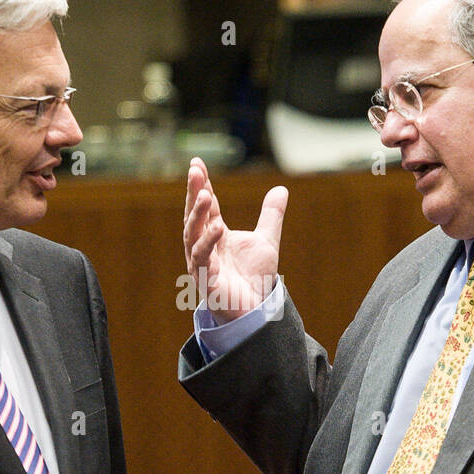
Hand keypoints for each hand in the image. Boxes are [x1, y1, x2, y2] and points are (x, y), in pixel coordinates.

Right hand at [183, 157, 287, 322]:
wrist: (256, 310)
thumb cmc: (255, 278)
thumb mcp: (267, 241)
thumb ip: (271, 216)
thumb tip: (281, 189)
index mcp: (215, 234)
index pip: (206, 205)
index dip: (202, 184)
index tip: (197, 162)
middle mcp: (204, 246)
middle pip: (194, 215)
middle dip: (193, 193)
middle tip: (195, 171)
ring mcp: (201, 263)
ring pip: (192, 235)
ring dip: (196, 214)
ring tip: (204, 194)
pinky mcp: (205, 279)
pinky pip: (202, 258)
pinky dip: (208, 242)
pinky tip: (217, 228)